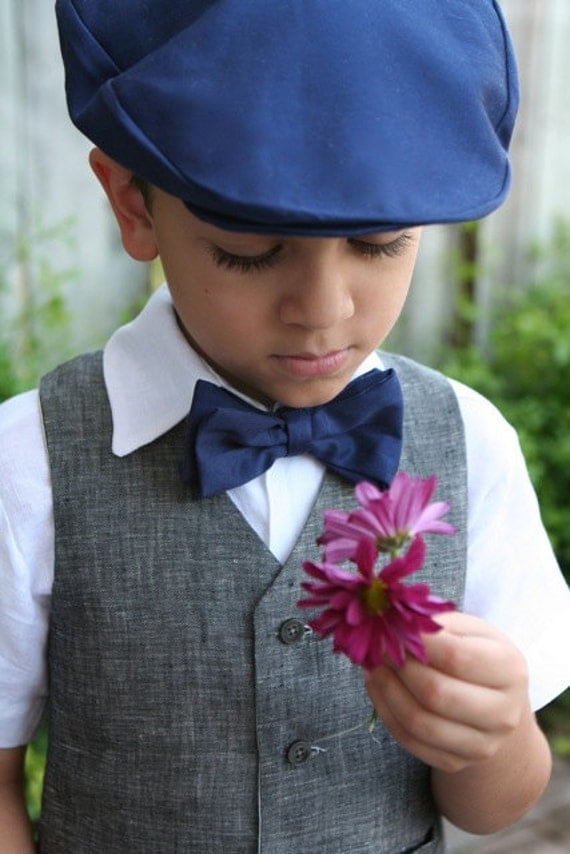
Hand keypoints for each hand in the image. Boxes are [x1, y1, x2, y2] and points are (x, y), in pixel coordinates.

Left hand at [364, 611, 529, 773]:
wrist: (496, 705)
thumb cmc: (477, 655)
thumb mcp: (469, 630)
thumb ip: (437, 624)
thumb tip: (397, 624)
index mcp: (509, 668)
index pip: (456, 657)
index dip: (418, 643)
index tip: (393, 629)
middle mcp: (503, 712)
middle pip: (437, 694)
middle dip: (399, 668)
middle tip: (377, 648)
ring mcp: (483, 744)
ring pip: (420, 722)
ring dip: (387, 691)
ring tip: (374, 667)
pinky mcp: (458, 762)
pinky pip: (411, 741)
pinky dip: (386, 712)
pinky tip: (378, 688)